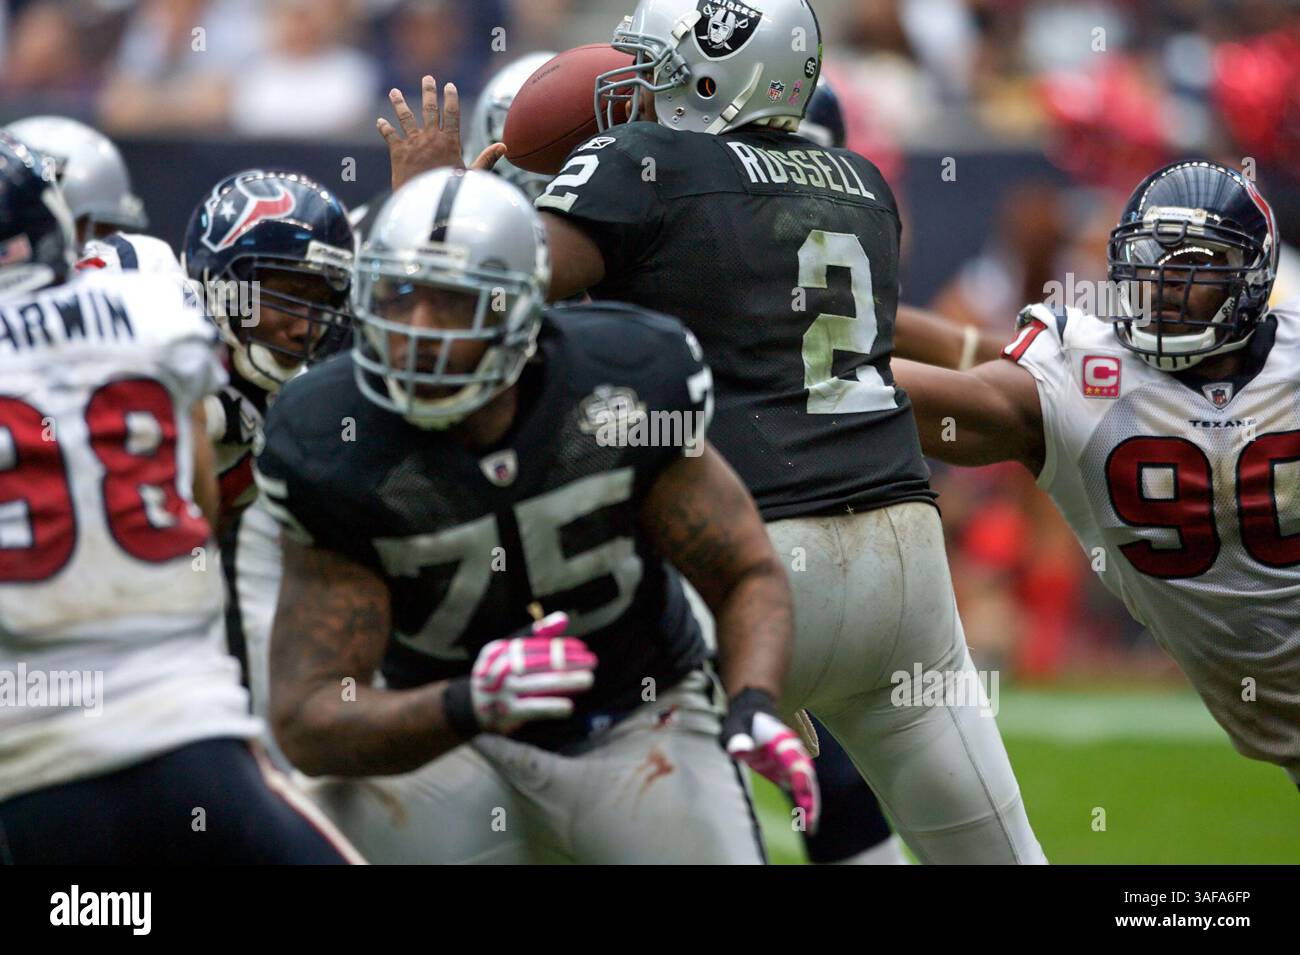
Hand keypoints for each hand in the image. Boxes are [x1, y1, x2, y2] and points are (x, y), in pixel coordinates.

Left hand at [378, 76, 508, 190]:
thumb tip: (504, 146)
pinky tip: (380, 121)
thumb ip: (486, 159)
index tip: (449, 86)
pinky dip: (384, 128)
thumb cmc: (451, 192)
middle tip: (428, 78)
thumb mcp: (473, 176)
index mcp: (449, 142)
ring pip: (405, 117)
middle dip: (428, 92)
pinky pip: (390, 136)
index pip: (451, 114)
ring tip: (394, 92)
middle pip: (429, 109)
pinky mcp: (398, 153)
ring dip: (399, 103)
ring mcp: (413, 143)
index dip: (450, 98)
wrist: (426, 204)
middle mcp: (430, 138)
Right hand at [468, 612, 597, 734]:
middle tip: (592, 662)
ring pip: (539, 684)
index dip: (561, 647)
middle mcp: (499, 668)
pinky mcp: (506, 713)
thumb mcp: (511, 652)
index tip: (583, 649)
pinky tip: (568, 706)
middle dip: (568, 662)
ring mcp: (502, 691)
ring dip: (566, 682)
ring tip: (588, 680)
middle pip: (539, 662)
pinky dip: (551, 706)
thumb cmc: (500, 674)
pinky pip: (532, 708)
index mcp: (499, 649)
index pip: (535, 645)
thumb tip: (563, 618)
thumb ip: (537, 636)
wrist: (470, 706)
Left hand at [721, 688, 819, 831]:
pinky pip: (800, 790)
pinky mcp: (787, 772)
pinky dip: (803, 806)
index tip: (803, 796)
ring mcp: (792, 762)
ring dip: (810, 806)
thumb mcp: (734, 725)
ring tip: (811, 829)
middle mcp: (793, 752)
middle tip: (811, 823)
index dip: (800, 779)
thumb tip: (740, 750)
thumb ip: (737, 736)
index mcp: (783, 740)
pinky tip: (806, 825)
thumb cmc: (741, 720)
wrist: (751, 713)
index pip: (795, 761)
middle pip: (807, 777)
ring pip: (807, 786)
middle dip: (811, 798)